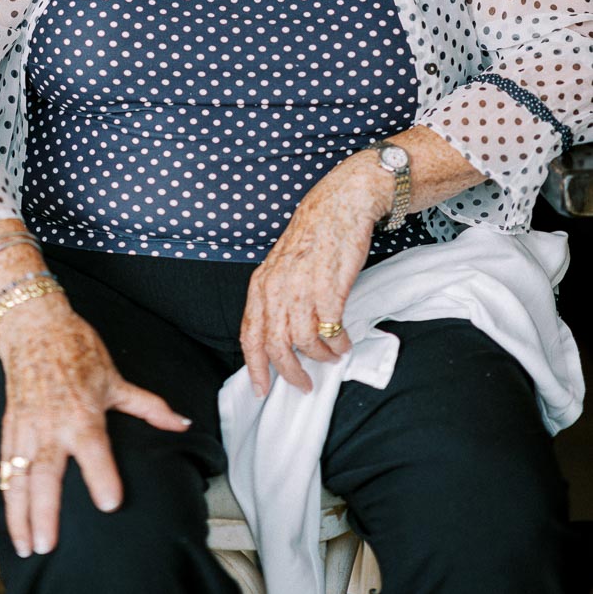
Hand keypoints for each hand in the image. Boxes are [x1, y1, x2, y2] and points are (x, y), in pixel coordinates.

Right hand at [0, 296, 190, 556]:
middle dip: (45, 511)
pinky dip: (6, 493)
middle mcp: (52, 425)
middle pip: (46, 474)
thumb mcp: (115, 378)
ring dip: (20, 514)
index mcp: (82, 413)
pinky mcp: (11, 427)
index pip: (93, 450)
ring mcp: (28, 428)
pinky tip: (11, 519)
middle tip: (48, 544)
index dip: (102, 476)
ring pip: (20, 477)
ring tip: (26, 544)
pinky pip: (5, 465)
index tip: (109, 502)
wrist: (33, 325)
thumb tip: (182, 423)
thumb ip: (149, 407)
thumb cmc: (76, 349)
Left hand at [240, 153, 387, 395]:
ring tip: (332, 354)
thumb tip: (280, 336)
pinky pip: (331, 331)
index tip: (260, 388)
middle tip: (303, 384)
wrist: (342, 204)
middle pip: (276, 346)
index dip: (254, 367)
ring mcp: (303, 288)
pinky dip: (338, 343)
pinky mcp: (330, 288)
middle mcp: (277, 287)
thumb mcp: (283, 265)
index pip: (250, 334)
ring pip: (305, 343)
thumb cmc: (315, 235)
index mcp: (262, 283)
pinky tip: (344, 341)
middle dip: (290, 373)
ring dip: (321, 357)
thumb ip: (277, 297)